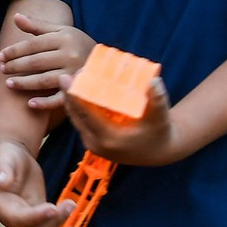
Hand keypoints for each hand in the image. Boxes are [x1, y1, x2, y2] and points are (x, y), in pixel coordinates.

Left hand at [0, 12, 94, 113]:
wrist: (104, 61)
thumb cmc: (76, 44)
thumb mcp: (60, 31)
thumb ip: (37, 26)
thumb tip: (15, 17)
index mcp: (64, 38)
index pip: (33, 45)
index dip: (15, 51)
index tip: (1, 56)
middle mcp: (70, 55)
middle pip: (36, 62)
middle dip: (16, 66)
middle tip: (2, 70)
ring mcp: (74, 73)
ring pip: (44, 80)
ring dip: (25, 83)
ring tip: (9, 84)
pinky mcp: (78, 90)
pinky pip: (59, 98)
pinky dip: (45, 102)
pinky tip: (30, 103)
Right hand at [0, 140, 78, 226]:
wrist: (13, 161)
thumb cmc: (7, 157)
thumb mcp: (4, 159)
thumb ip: (2, 169)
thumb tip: (2, 181)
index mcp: (1, 206)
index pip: (18, 218)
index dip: (35, 216)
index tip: (53, 207)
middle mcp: (12, 219)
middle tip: (70, 208)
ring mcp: (26, 222)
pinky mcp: (39, 220)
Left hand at [62, 65, 179, 165]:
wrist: (159, 152)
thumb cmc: (160, 132)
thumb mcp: (161, 117)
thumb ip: (158, 99)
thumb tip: (153, 80)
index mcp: (109, 138)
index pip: (85, 114)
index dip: (73, 96)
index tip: (65, 78)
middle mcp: (97, 144)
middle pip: (75, 115)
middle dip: (70, 94)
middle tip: (72, 73)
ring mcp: (93, 145)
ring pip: (76, 119)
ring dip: (72, 100)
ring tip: (75, 79)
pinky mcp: (93, 143)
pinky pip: (81, 122)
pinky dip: (78, 108)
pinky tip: (80, 92)